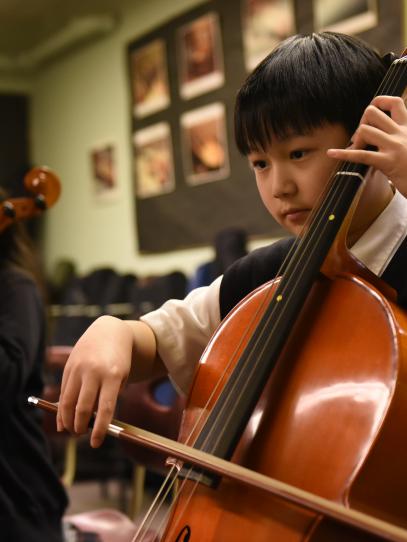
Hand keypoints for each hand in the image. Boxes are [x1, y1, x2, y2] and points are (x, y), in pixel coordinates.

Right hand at [56, 315, 133, 447]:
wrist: (109, 331)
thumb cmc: (119, 359)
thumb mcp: (122, 377)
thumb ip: (109, 397)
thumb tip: (92, 422)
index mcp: (113, 375)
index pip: (105, 409)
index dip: (99, 429)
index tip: (96, 443)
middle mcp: (94, 372)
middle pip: (83, 408)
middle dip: (80, 427)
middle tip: (82, 436)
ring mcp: (79, 369)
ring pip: (68, 402)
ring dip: (68, 421)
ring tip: (72, 431)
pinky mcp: (68, 367)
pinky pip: (62, 392)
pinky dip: (61, 410)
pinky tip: (62, 421)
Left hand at [327, 96, 406, 196]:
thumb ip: (400, 137)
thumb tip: (380, 135)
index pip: (394, 102)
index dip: (378, 102)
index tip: (370, 116)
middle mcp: (402, 133)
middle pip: (372, 112)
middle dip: (361, 123)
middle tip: (361, 138)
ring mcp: (395, 147)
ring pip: (365, 131)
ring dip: (355, 140)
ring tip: (356, 150)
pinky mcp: (388, 162)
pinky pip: (361, 155)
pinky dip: (343, 154)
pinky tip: (332, 153)